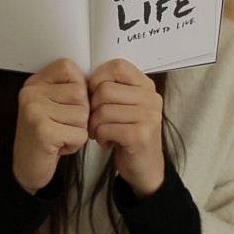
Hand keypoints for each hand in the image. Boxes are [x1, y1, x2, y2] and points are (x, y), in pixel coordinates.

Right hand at [13, 59, 89, 193]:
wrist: (27, 166)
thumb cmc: (45, 135)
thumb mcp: (53, 104)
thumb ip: (69, 89)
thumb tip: (97, 81)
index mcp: (35, 83)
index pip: (68, 67)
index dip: (78, 86)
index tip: (68, 104)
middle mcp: (31, 93)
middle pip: (80, 93)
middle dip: (81, 114)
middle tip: (62, 126)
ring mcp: (35, 111)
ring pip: (83, 114)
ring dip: (78, 130)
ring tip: (60, 136)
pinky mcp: (43, 131)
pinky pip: (80, 133)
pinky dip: (75, 144)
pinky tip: (59, 146)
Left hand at [88, 59, 164, 199]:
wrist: (145, 167)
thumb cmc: (128, 132)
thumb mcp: (126, 105)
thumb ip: (113, 88)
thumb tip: (82, 77)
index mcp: (146, 86)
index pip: (117, 66)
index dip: (98, 78)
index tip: (93, 94)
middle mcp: (151, 98)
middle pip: (105, 90)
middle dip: (92, 107)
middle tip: (94, 120)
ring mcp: (148, 116)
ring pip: (102, 110)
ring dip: (94, 125)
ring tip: (100, 132)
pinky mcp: (140, 135)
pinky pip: (105, 128)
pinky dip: (100, 137)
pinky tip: (107, 142)